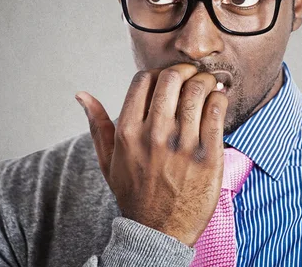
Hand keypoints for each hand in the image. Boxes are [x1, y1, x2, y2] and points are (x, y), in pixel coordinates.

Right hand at [75, 64, 227, 246]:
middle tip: (193, 75)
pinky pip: (216, 110)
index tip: (168, 78)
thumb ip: (97, 125)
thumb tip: (82, 95)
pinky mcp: (208, 154)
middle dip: (185, 70)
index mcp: (128, 132)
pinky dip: (219, 97)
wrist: (160, 231)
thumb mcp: (108, 161)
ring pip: (197, 90)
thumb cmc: (135, 194)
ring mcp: (183, 144)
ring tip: (208, 84)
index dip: (159, 72)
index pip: (144, 79)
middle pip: (172, 78)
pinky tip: (217, 100)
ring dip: (205, 80)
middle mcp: (154, 134)